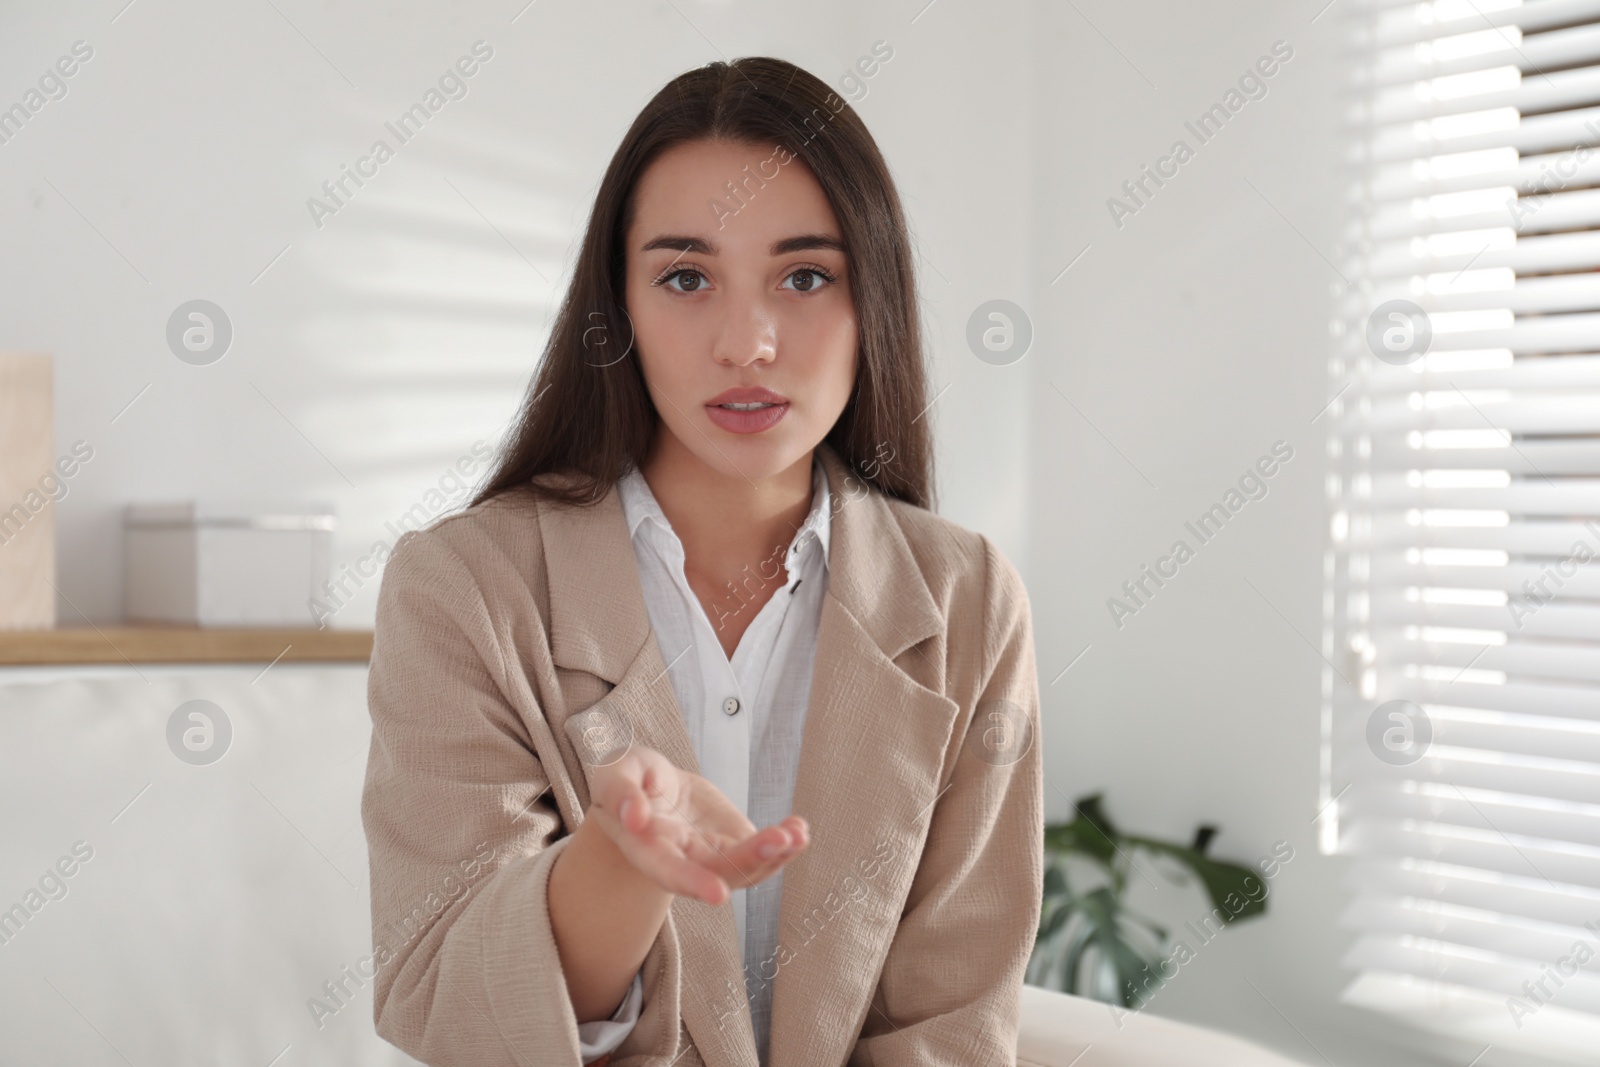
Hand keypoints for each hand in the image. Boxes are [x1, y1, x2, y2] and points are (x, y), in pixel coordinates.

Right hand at [584, 745, 808, 905]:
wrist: (650, 786)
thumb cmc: (627, 780)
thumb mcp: (614, 773)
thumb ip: (619, 791)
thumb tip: (634, 815)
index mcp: (647, 849)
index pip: (668, 871)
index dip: (692, 882)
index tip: (718, 894)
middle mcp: (683, 861)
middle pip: (719, 872)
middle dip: (751, 859)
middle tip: (779, 839)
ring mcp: (712, 856)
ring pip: (747, 869)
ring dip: (776, 855)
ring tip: (798, 833)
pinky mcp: (734, 843)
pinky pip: (762, 853)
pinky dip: (784, 845)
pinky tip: (799, 829)